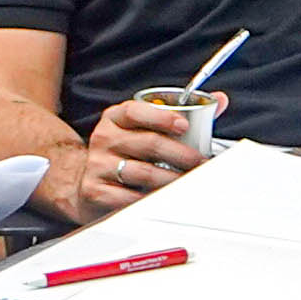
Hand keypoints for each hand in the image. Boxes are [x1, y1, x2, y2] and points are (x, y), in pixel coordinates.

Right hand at [61, 97, 206, 214]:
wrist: (81, 181)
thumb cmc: (122, 153)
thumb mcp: (140, 128)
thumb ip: (180, 115)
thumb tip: (219, 100)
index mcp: (115, 118)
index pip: (137, 112)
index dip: (162, 118)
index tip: (184, 126)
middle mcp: (105, 138)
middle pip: (148, 144)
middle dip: (180, 154)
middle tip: (199, 162)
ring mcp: (99, 165)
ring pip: (143, 172)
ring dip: (171, 179)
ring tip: (188, 182)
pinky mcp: (96, 190)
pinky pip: (128, 197)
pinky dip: (149, 199)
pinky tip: (162, 198)